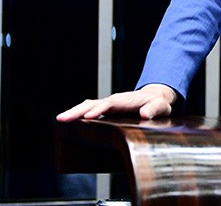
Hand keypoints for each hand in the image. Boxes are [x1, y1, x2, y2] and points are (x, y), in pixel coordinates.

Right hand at [56, 84, 176, 121]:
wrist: (157, 98)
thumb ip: (154, 109)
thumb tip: (145, 114)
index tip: (88, 117)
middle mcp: (114, 101)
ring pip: (88, 106)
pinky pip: (89, 110)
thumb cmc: (158, 103)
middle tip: (63, 118)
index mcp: (126, 100)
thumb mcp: (161, 106)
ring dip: (74, 112)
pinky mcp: (106, 110)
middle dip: (78, 110)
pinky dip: (78, 114)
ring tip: (60, 119)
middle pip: (94, 104)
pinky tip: (68, 122)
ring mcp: (109, 105)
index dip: (99, 109)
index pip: (110, 104)